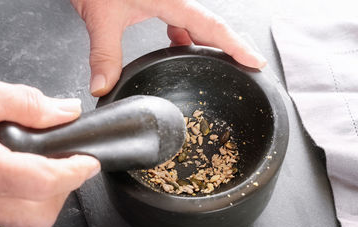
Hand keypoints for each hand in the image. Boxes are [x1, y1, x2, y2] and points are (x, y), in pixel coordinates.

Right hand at [0, 81, 99, 226]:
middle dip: (62, 189)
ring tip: (44, 163)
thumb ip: (24, 103)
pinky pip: (7, 214)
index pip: (43, 182)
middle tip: (67, 161)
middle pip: (39, 213)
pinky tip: (21, 170)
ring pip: (24, 219)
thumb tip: (66, 111)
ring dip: (45, 195)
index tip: (90, 162)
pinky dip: (24, 197)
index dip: (75, 172)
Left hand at [70, 0, 266, 96]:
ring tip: (210, 64)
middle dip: (228, 48)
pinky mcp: (160, 2)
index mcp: (172, 0)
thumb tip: (103, 86)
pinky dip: (183, 38)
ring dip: (203, 44)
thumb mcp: (102, 16)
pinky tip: (176, 47)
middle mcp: (175, 0)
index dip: (237, 45)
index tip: (256, 61)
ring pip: (197, 25)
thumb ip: (104, 54)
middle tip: (244, 67)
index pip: (212, 26)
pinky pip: (180, 22)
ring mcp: (169, 1)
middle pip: (211, 27)